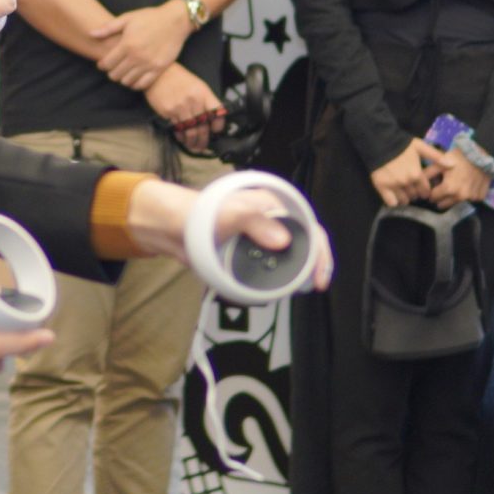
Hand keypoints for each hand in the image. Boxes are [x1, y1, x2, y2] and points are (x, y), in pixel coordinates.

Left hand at [92, 1, 193, 90]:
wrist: (175, 20)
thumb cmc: (150, 17)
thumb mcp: (128, 18)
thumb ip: (108, 28)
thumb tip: (91, 34)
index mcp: (127, 44)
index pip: (107, 63)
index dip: (102, 65)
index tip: (102, 63)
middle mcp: (137, 57)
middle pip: (116, 75)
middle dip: (111, 72)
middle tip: (113, 68)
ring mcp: (149, 64)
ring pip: (128, 82)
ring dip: (123, 79)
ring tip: (124, 72)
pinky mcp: (159, 69)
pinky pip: (143, 85)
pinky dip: (136, 84)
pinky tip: (135, 77)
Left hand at [124, 179, 334, 291]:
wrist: (174, 229)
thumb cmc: (202, 213)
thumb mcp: (233, 214)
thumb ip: (256, 224)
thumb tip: (282, 242)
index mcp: (274, 206)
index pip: (309, 226)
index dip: (320, 251)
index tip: (319, 276)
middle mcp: (272, 221)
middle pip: (304, 243)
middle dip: (314, 264)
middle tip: (315, 285)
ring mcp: (262, 238)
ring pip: (290, 256)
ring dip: (298, 272)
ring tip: (303, 287)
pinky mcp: (250, 253)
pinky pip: (271, 266)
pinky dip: (279, 276)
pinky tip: (281, 287)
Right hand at [145, 65, 223, 150]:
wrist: (160, 74)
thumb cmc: (179, 79)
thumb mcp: (198, 86)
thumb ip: (206, 101)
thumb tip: (210, 120)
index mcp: (204, 94)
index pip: (217, 114)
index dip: (219, 126)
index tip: (216, 131)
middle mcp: (194, 101)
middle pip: (204, 127)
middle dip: (204, 141)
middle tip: (203, 147)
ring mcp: (181, 107)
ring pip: (190, 132)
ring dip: (193, 142)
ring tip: (193, 146)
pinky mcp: (169, 112)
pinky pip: (178, 128)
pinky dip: (181, 136)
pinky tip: (182, 139)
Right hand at [369, 139, 444, 208]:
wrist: (381, 142)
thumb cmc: (402, 145)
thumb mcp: (421, 147)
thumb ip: (436, 157)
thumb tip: (453, 165)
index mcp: (417, 174)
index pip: (425, 190)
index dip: (425, 190)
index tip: (423, 189)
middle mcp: (407, 182)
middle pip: (415, 195)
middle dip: (416, 193)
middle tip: (413, 189)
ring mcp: (394, 186)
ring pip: (404, 200)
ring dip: (406, 198)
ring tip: (404, 192)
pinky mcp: (382, 187)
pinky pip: (391, 202)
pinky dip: (394, 201)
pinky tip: (394, 196)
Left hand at [426, 149, 492, 209]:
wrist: (482, 154)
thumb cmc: (458, 158)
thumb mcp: (440, 163)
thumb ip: (427, 173)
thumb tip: (417, 182)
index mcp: (448, 189)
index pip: (433, 198)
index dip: (431, 192)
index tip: (433, 188)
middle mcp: (460, 197)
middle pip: (444, 204)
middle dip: (440, 198)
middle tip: (442, 188)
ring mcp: (471, 198)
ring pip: (456, 203)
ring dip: (452, 198)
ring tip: (453, 187)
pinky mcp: (480, 197)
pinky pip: (470, 200)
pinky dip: (466, 195)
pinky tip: (466, 186)